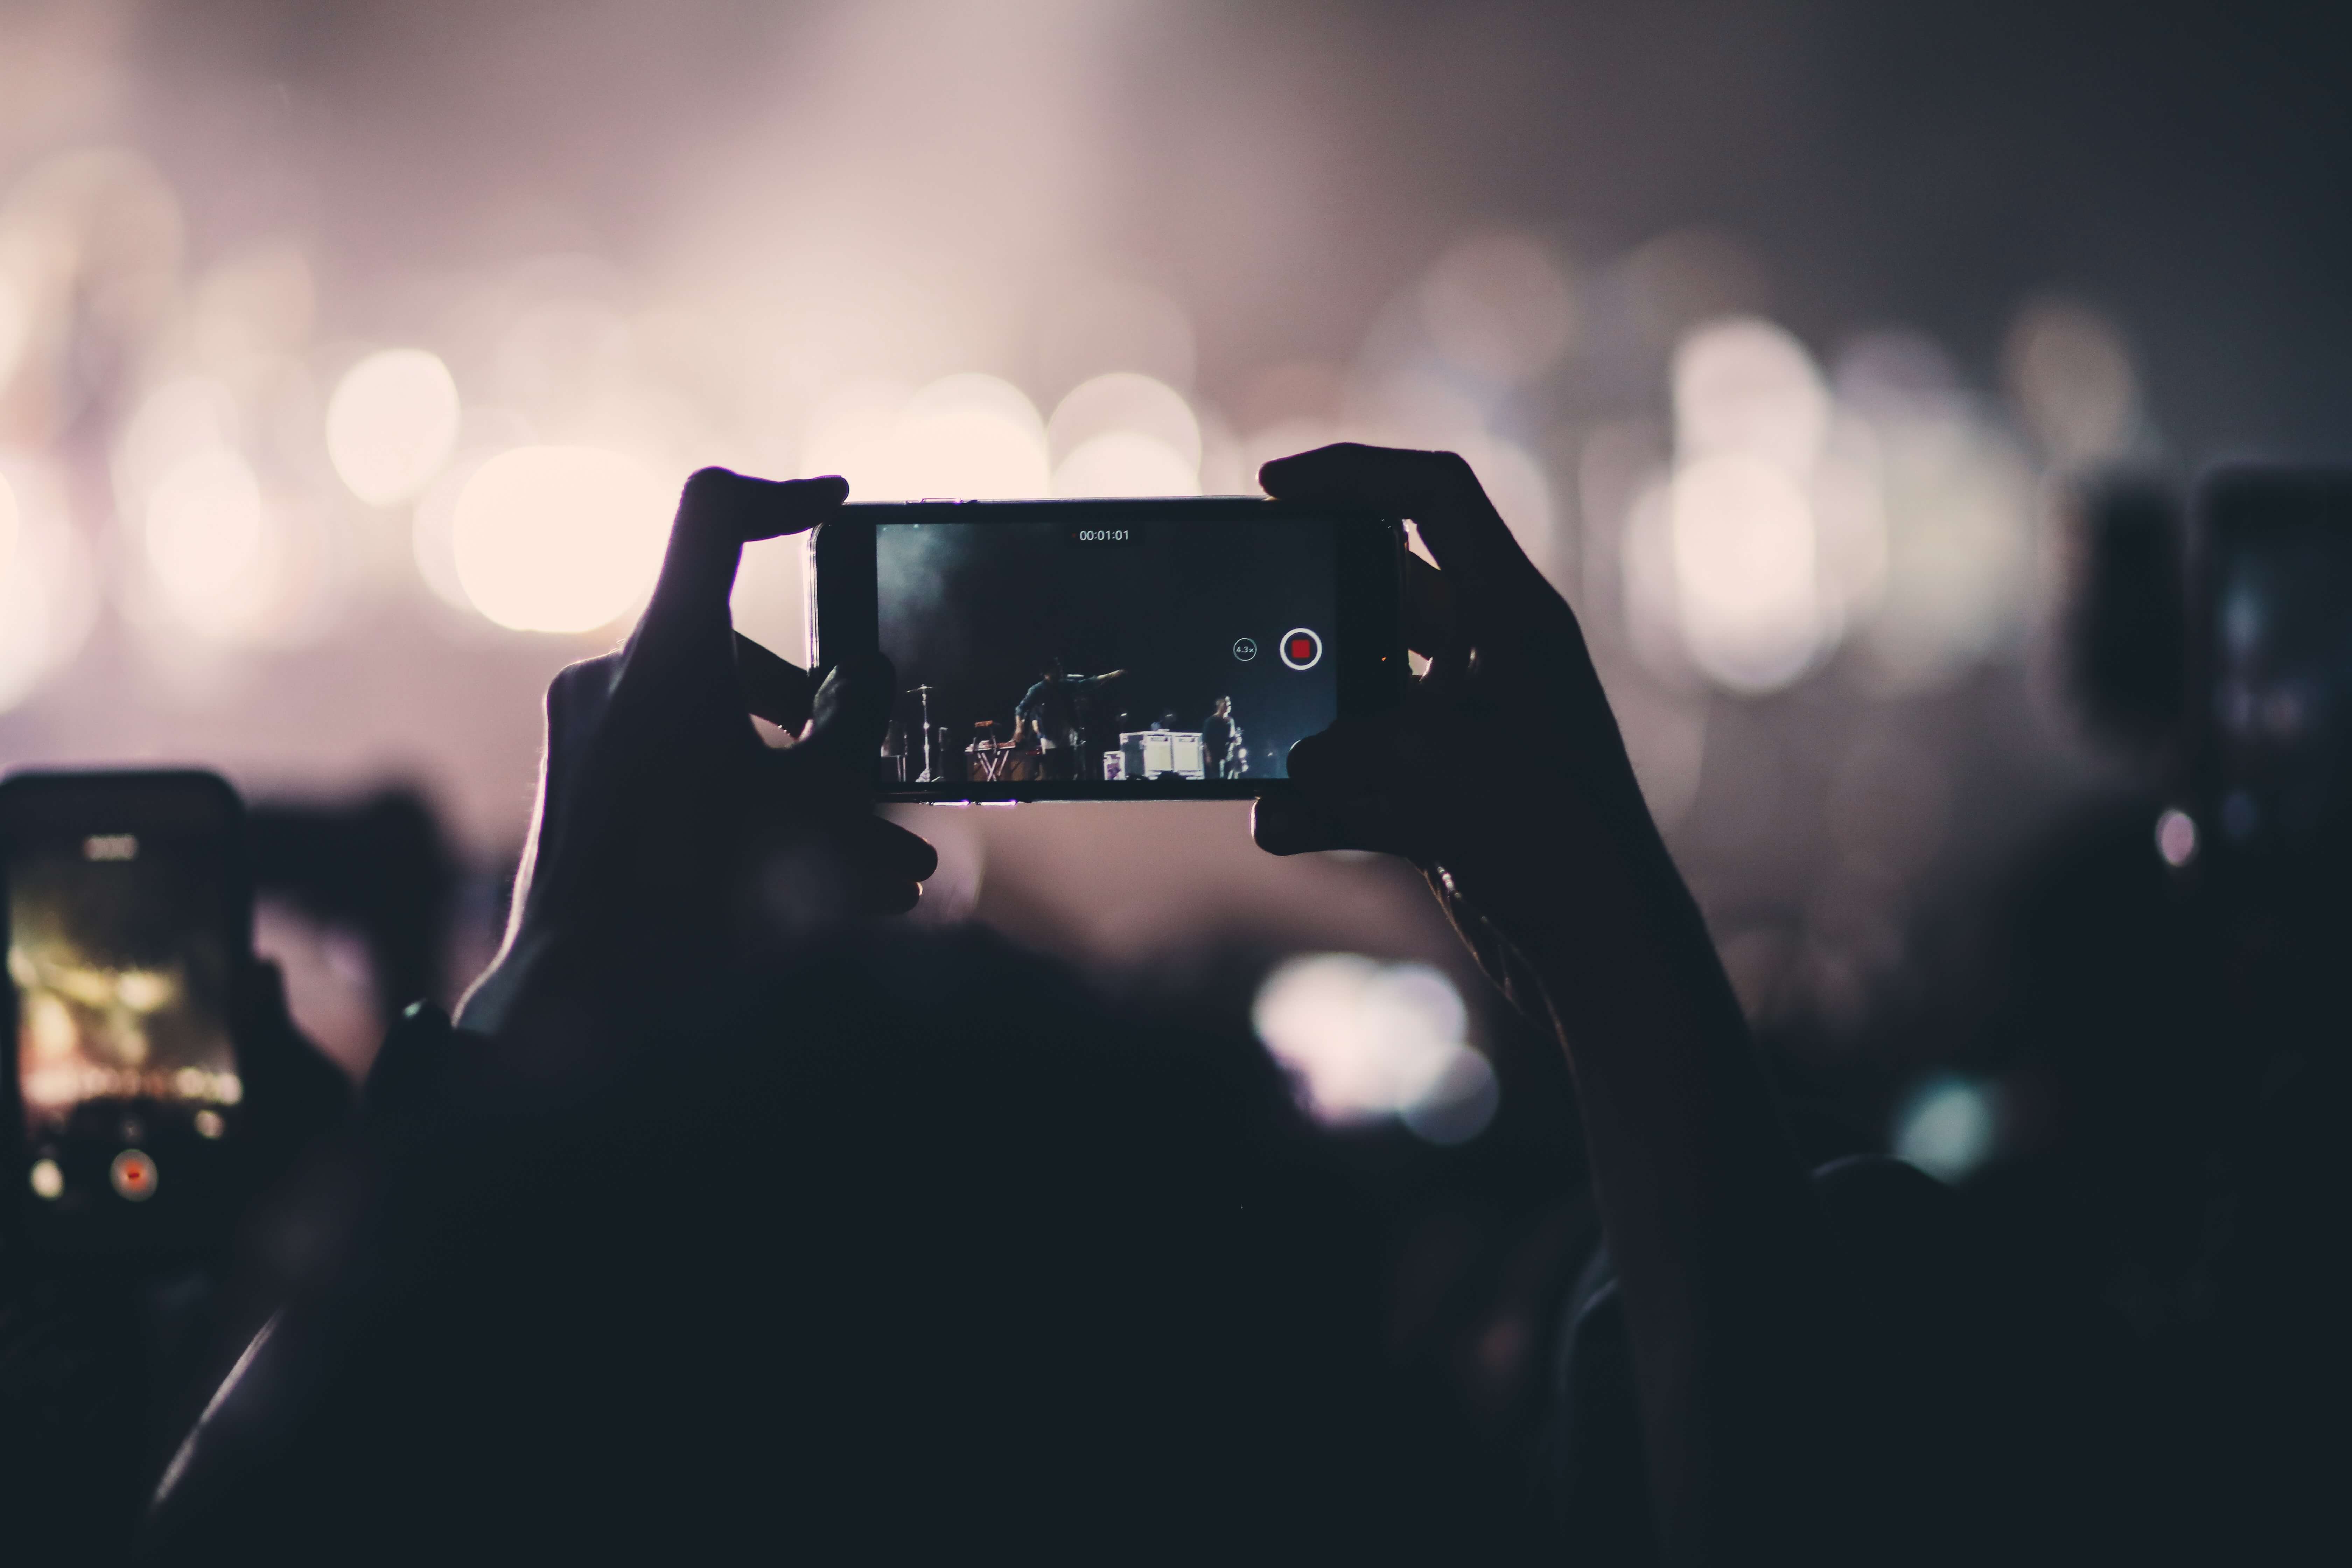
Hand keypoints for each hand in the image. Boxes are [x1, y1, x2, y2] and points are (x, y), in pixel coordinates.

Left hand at [457, 468, 935, 1034]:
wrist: (579, 1003)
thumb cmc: (701, 898)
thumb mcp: (816, 803)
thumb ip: (852, 727)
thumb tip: (860, 683)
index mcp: (668, 656)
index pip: (715, 516)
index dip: (782, 497)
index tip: (834, 506)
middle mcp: (614, 678)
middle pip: (739, 657)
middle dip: (820, 727)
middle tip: (876, 790)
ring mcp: (587, 733)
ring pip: (717, 732)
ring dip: (796, 793)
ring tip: (873, 874)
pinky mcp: (577, 786)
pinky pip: (676, 773)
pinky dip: (740, 812)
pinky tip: (808, 890)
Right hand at [1250, 445, 1669, 991]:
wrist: (1606, 957)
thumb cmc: (1555, 850)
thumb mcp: (1436, 781)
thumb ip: (1346, 764)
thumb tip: (1283, 790)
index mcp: (1513, 619)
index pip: (1434, 497)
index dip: (1353, 472)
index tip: (1273, 482)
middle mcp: (1491, 659)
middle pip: (1378, 590)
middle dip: (1309, 608)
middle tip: (1247, 614)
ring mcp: (1466, 727)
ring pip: (1359, 688)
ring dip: (1306, 720)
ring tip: (1259, 745)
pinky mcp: (1444, 791)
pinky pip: (1360, 769)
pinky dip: (1318, 796)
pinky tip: (1283, 823)